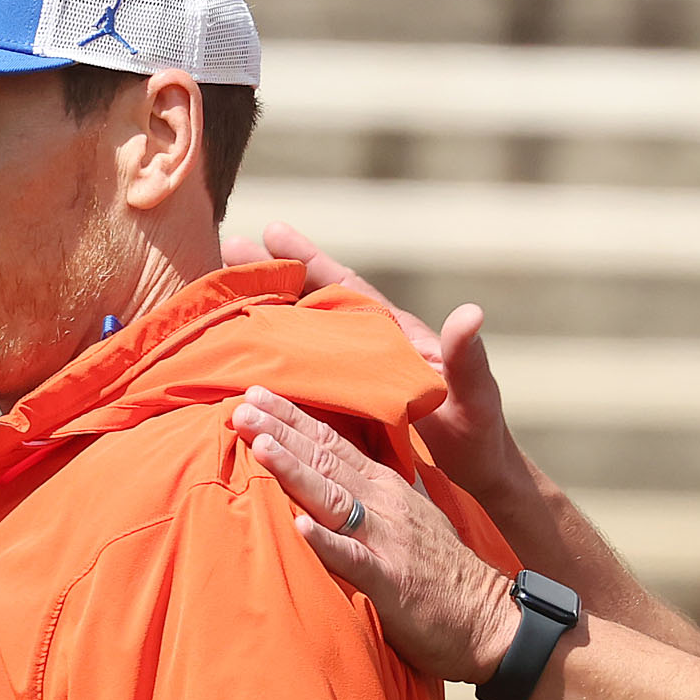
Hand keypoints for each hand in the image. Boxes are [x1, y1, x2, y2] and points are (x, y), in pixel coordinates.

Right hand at [221, 222, 524, 503]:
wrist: (476, 469)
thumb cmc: (479, 433)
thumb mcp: (475, 394)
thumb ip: (467, 357)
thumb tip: (470, 313)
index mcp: (395, 335)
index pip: (346, 287)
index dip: (310, 259)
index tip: (272, 230)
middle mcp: (371, 345)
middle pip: (314, 300)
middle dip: (273, 273)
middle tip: (228, 246)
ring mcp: (358, 372)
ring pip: (305, 332)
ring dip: (267, 312)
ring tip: (220, 295)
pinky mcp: (349, 399)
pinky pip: (306, 369)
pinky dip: (277, 356)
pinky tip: (245, 357)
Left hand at [230, 386, 521, 685]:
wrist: (491, 619)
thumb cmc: (447, 575)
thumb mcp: (414, 519)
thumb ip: (378, 496)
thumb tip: (345, 476)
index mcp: (387, 489)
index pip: (334, 445)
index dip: (295, 419)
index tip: (257, 396)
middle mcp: (385, 505)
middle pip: (326, 460)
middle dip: (282, 431)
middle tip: (241, 406)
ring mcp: (387, 541)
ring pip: (334, 498)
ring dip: (296, 471)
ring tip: (261, 446)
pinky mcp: (391, 582)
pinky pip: (354, 560)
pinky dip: (327, 543)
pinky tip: (300, 526)